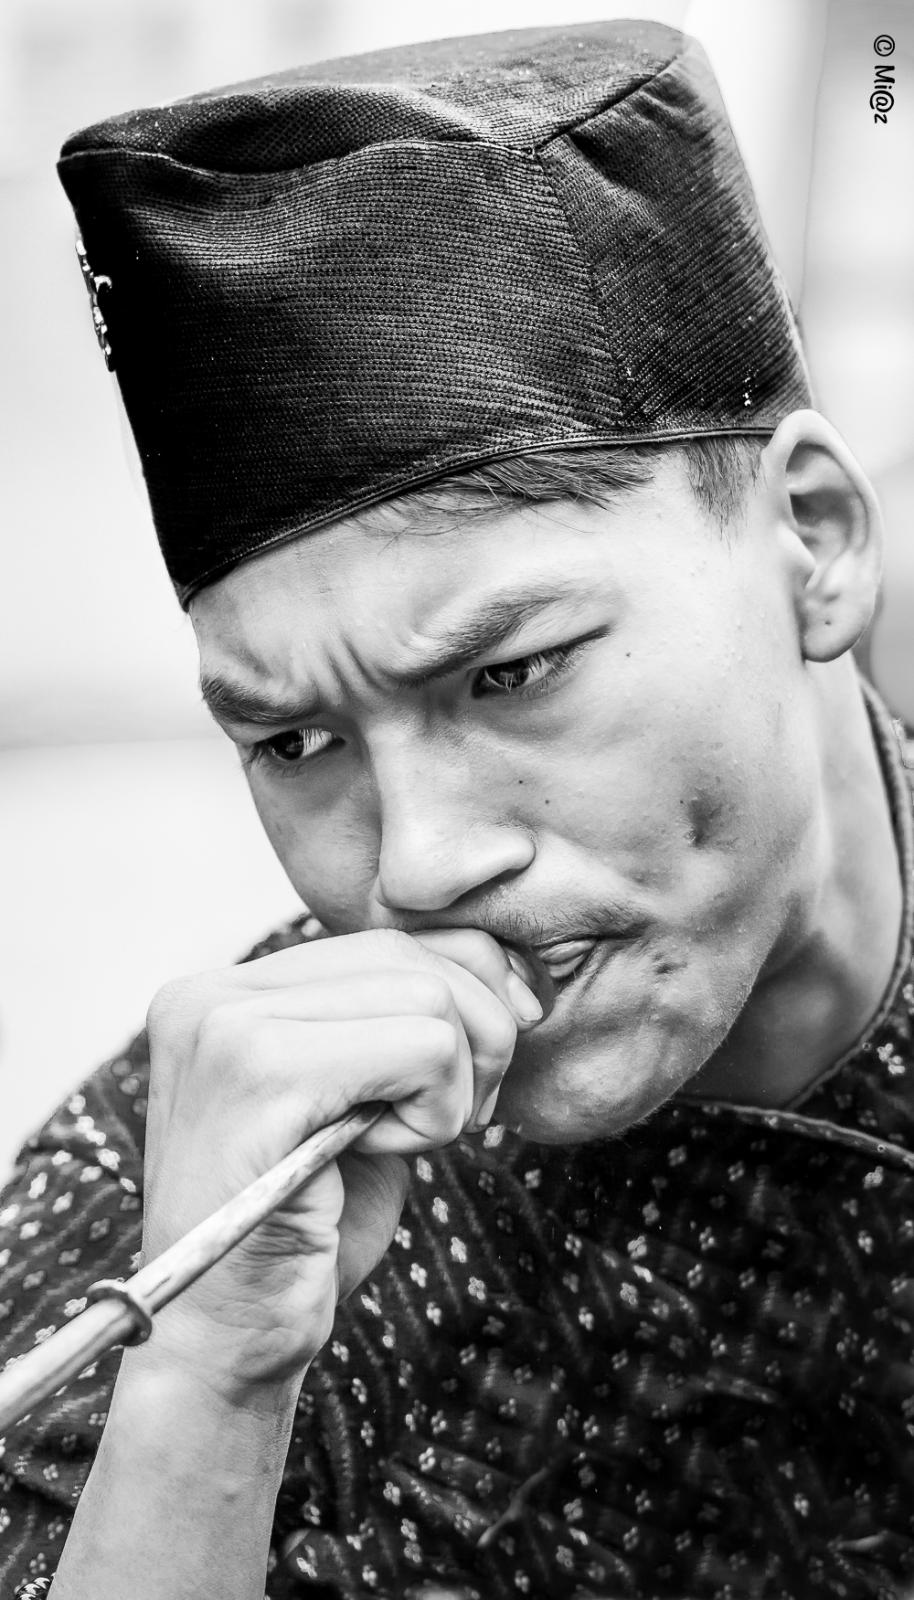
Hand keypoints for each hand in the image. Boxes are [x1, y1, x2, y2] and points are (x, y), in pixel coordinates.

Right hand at [137, 928, 544, 1397]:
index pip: (393, 939)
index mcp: (227, 990)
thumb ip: (401, 1021)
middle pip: (417, 957)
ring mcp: (226, 1024)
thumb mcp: (360, 1100)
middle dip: (474, 1043)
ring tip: (399, 1140)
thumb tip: (511, 971)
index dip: (464, 1004)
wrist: (227, 1346)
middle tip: (446, 1123)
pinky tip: (380, 1154)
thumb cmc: (302, 1234)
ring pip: (430, 999)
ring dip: (453, 1086)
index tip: (475, 1077)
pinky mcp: (259, 1071)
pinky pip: (424, 1048)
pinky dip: (437, 1111)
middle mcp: (212, 992)